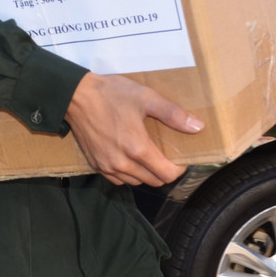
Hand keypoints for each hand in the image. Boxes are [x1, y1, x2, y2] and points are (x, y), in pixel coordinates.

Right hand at [65, 72, 202, 187]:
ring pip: (136, 182)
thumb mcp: (146, 98)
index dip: (179, 169)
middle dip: (164, 171)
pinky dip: (128, 174)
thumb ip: (173, 114)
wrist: (76, 96)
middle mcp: (122, 163)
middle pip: (154, 181)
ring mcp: (107, 166)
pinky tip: (129, 158)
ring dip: (146, 174)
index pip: (167, 175)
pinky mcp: (95, 165)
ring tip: (148, 156)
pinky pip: (118, 179)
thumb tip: (198, 127)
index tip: (180, 157)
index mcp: (138, 149)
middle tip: (165, 155)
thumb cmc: (112, 94)